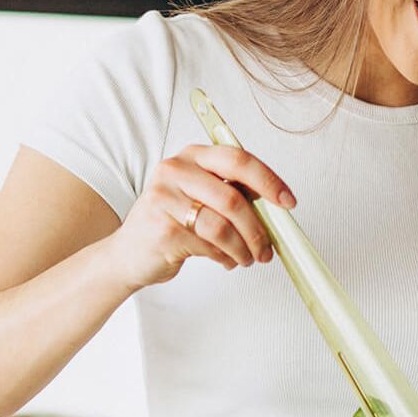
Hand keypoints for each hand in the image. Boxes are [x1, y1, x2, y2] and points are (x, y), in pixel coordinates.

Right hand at [103, 144, 295, 290]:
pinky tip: (225, 260)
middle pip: (234, 198)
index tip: (288, 201)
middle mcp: (175, 171)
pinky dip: (226, 257)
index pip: (239, 160)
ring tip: (247, 258)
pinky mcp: (163, 229)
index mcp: (192, 156)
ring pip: (223, 227)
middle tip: (268, 248)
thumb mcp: (202, 197)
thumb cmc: (172, 223)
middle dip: (259, 229)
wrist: (129, 253)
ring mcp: (165, 198)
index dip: (269, 181)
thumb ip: (233, 193)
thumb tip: (276, 205)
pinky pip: (209, 246)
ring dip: (244, 249)